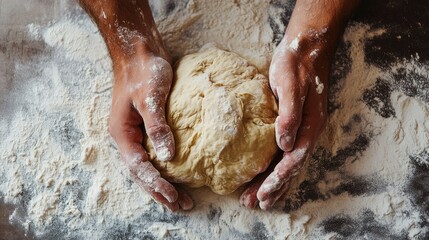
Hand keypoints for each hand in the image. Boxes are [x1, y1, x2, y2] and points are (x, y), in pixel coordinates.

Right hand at [79, 0, 193, 210]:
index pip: (138, 166)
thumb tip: (168, 157)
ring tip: (181, 200)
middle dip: (160, 190)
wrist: (140, 50)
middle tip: (181, 206)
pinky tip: (178, 175)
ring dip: (163, 183)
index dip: (155, 183)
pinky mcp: (148, 127)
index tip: (173, 196)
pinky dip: (166, 167)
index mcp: (123, 133)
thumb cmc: (142, 70)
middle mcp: (128, 137)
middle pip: (142, 172)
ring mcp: (137, 133)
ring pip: (149, 165)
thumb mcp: (149, 97)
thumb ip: (157, 127)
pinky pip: (156, 153)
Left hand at [240, 30, 328, 209]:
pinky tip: (266, 179)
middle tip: (255, 204)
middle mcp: (307, 133)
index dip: (279, 178)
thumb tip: (284, 144)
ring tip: (257, 201)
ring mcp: (301, 132)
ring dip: (274, 184)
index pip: (294, 159)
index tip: (264, 193)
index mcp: (310, 126)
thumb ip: (289, 114)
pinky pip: (284, 155)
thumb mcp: (290, 84)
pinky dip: (275, 170)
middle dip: (274, 187)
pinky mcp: (292, 127)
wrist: (305, 51)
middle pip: (290, 168)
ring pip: (287, 164)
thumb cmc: (295, 66)